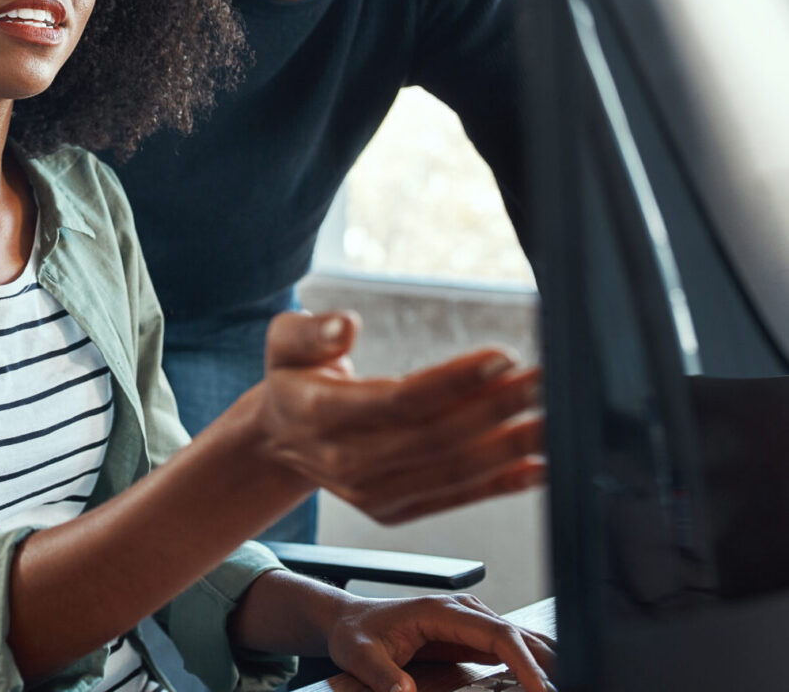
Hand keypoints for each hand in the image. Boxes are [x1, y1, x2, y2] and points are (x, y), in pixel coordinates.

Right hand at [247, 310, 544, 523]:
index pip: (398, 401)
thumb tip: (346, 325)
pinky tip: (538, 467)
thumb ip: (311, 331)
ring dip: (510, 448)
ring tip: (554, 420)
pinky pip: (454, 498)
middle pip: (435, 438)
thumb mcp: (284, 341)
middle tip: (545, 381)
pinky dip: (500, 484)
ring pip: (452, 472)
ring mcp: (370, 493)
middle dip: (497, 410)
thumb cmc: (293, 378)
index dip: (454, 382)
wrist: (281, 440)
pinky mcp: (392, 511)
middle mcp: (345, 461)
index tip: (503, 358)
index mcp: (317, 415)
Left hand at [326, 593, 556, 691]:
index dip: (524, 660)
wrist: (349, 620)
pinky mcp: (472, 634)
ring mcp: (470, 620)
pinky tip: (549, 681)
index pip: (496, 633)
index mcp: (440, 611)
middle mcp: (462, 610)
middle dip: (548, 664)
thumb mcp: (360, 655)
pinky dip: (533, 663)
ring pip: (521, 638)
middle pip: (518, 634)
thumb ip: (382, 675)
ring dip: (547, 662)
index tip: (542, 688)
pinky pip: (511, 647)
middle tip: (572, 688)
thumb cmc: (355, 634)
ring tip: (570, 684)